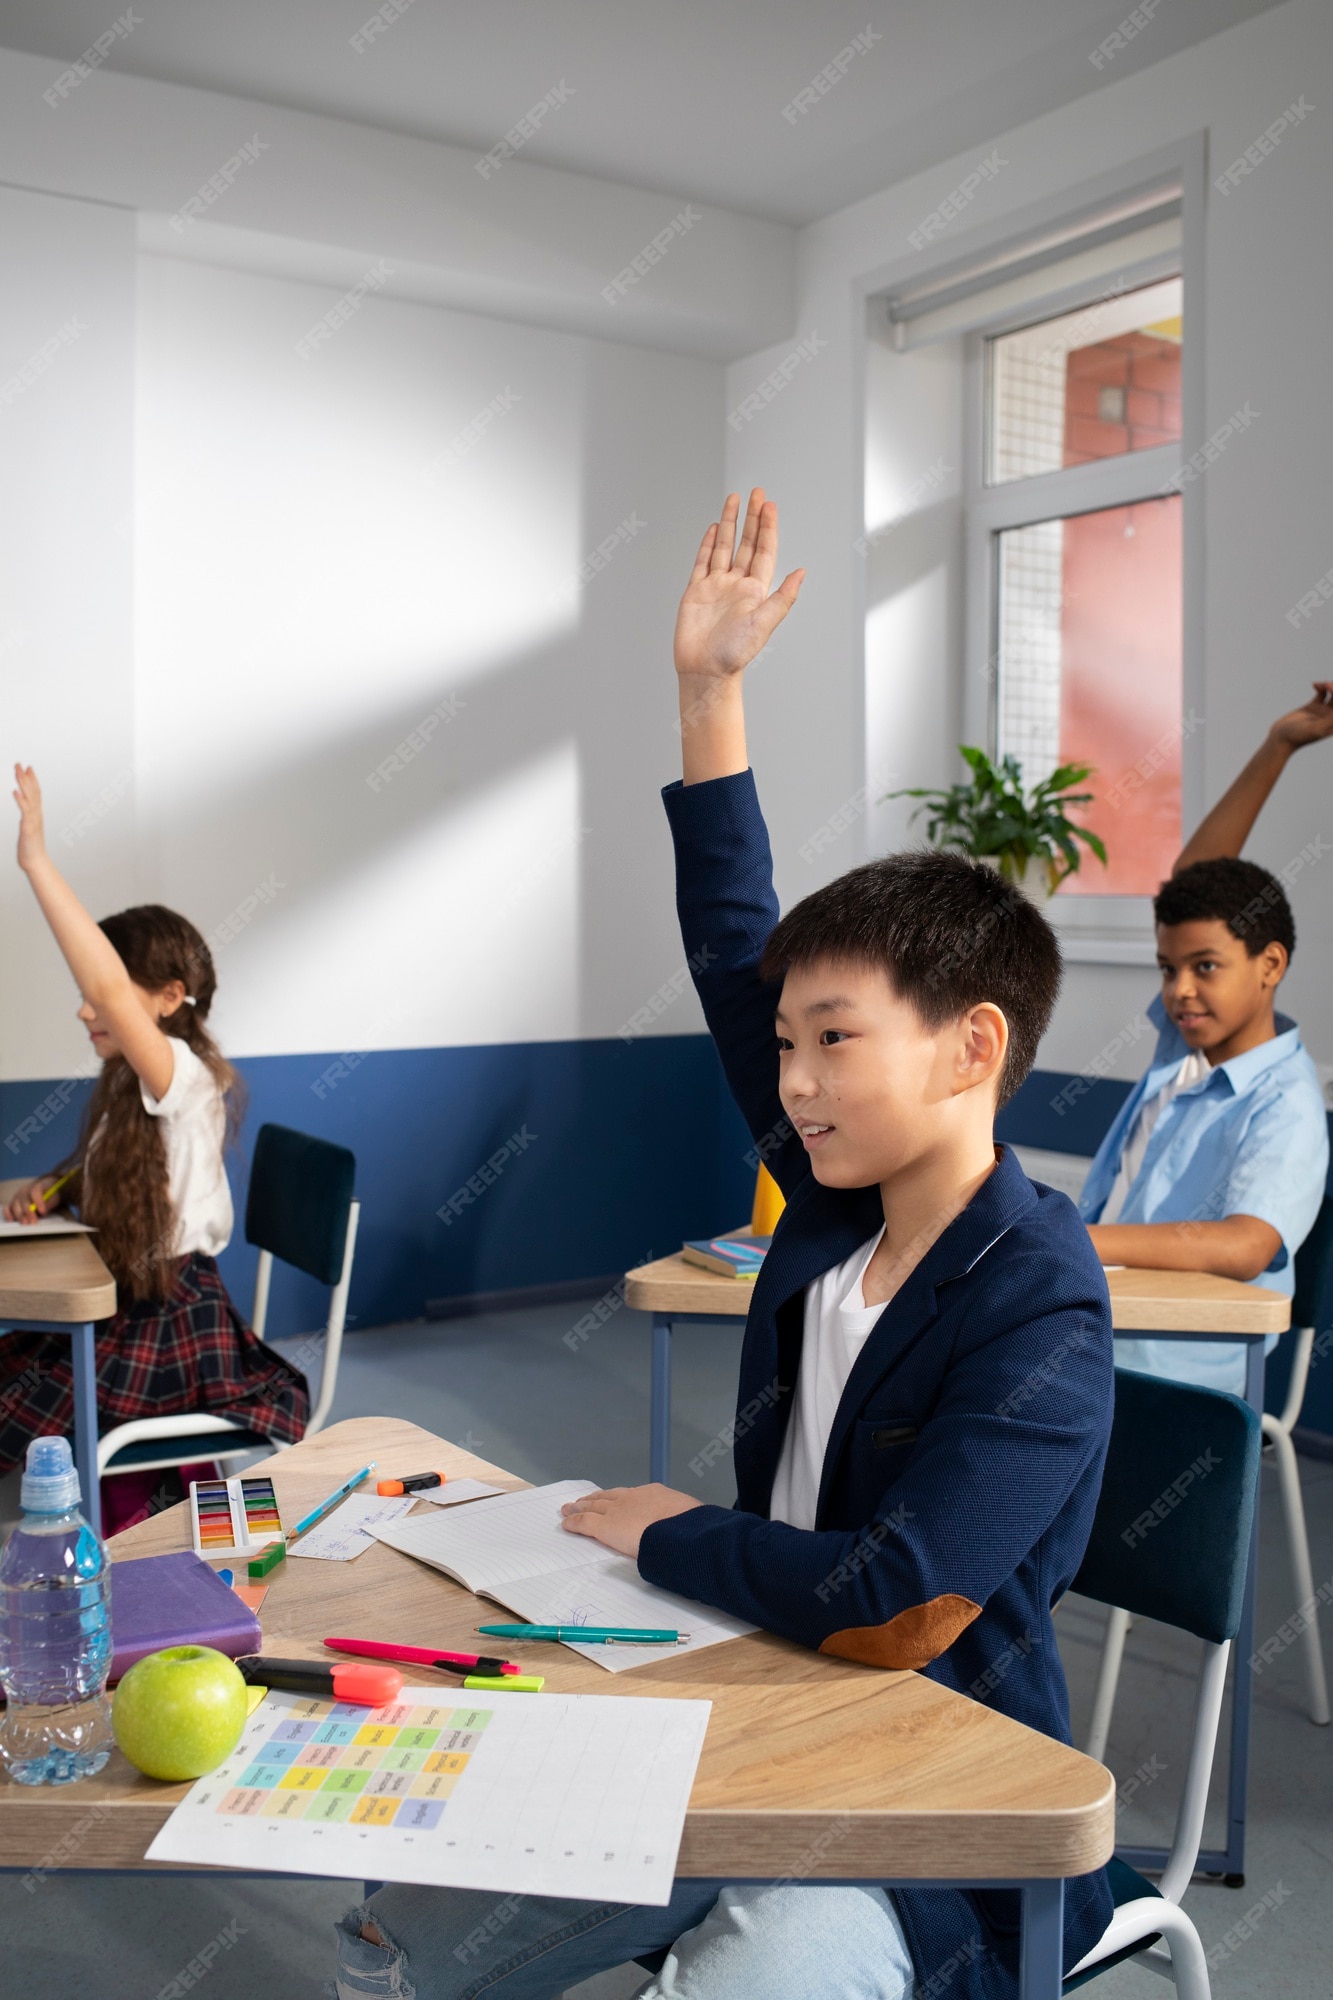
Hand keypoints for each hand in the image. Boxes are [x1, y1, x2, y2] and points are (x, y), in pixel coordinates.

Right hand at [4, 1178, 56, 1222]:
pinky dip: (9, 1214)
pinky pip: (8, 1208)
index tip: (43, 1211)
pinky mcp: (13, 1203)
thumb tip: (43, 1211)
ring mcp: (17, 1196)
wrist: (45, 1189)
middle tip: (33, 1221)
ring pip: (15, 1205)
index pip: (35, 1191)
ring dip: (20, 1215)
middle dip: (28, 1212)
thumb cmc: (50, 1194)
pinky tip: (12, 1220)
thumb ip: (49, 1203)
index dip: (39, 1201)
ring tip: (25, 1223)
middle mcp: (25, 1190)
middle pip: (24, 1200)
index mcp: (37, 1186)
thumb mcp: (54, 1197)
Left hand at [12, 764, 47, 872]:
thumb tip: (27, 817)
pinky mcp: (28, 827)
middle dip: (26, 777)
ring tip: (18, 772)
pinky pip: (24, 812)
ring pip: (29, 798)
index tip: (28, 767)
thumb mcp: (29, 830)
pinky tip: (15, 791)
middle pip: (32, 792)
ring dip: (23, 784)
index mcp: (36, 814)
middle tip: (20, 764)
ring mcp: (33, 820)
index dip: (32, 779)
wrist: (35, 862)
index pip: (35, 793)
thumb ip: (28, 821)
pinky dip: (20, 800)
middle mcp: (36, 815)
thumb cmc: (30, 848)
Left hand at [560, 1484, 701, 1560]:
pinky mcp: (605, 1526)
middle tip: (582, 1500)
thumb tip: (686, 1530)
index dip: (617, 1498)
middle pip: (607, 1497)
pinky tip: (566, 1523)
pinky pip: (584, 1522)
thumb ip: (680, 1523)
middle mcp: (632, 1498)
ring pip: (592, 1506)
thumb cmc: (690, 1528)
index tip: (611, 1499)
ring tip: (569, 1508)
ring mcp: (617, 1510)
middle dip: (593, 1498)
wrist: (679, 1531)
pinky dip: (573, 1522)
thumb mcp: (689, 1519)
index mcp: (654, 1494)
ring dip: (579, 1507)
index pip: (630, 1495)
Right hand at [673, 489, 803, 682]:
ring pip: (724, 546)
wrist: (704, 670)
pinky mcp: (696, 591)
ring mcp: (716, 586)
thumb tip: (802, 572)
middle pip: (746, 543)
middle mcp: (737, 584)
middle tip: (757, 493)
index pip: (763, 551)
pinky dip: (707, 543)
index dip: (767, 528)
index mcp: (755, 590)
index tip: (769, 505)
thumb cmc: (735, 653)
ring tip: (734, 499)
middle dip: (752, 517)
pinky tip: (713, 528)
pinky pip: (702, 561)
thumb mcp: (764, 623)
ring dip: (729, 523)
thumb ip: (783, 597)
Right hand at [1268, 683, 1332, 750]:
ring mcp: (1322, 711)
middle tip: (1326, 685)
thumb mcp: (1316, 729)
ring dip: (1329, 686)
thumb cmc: (1298, 736)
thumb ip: (1329, 721)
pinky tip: (1314, 685)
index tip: (1331, 690)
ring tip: (1322, 684)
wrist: (1281, 738)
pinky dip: (1320, 687)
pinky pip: (1322, 693)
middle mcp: (1330, 717)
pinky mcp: (1312, 707)